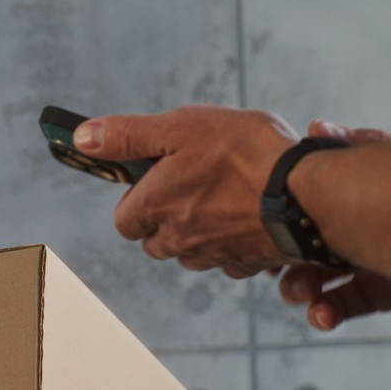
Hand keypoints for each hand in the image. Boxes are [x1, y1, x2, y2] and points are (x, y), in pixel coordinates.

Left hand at [73, 106, 298, 276]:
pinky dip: (234, 241)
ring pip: (192, 252)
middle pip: (156, 242)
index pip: (124, 221)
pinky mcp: (249, 263)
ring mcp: (214, 255)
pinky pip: (230, 258)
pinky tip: (251, 214)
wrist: (309, 192)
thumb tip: (82, 138)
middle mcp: (180, 240)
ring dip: (199, 232)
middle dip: (165, 220)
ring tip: (226, 196)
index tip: (155, 181)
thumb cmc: (246, 153)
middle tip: (194, 186)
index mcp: (156, 207)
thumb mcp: (180, 126)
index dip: (136, 201)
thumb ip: (128, 135)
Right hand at [274, 120, 390, 329]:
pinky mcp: (381, 292)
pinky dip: (326, 313)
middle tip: (279, 272)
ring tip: (305, 295)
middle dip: (282, 262)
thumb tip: (317, 126)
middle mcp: (350, 229)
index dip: (276, 223)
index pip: (299, 209)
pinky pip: (343, 305)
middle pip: (299, 249)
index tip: (260, 233)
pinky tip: (322, 315)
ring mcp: (363, 262)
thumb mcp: (386, 159)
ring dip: (300, 290)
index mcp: (343, 195)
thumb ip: (352, 144)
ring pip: (315, 282)